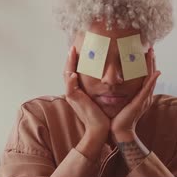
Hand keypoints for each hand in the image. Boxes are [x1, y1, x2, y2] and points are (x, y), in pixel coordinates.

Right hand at [64, 46, 109, 160]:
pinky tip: (74, 73)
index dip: (74, 61)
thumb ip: (101, 88)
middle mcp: (73, 93)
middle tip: (72, 47)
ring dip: (68, 64)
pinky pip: (69, 89)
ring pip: (66, 77)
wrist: (100, 129)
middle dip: (69, 58)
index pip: (73, 72)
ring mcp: (72, 97)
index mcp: (78, 91)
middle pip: (67, 71)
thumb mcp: (100, 98)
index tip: (79, 49)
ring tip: (71, 53)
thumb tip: (111, 77)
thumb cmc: (102, 115)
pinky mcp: (74, 102)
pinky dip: (71, 81)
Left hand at [111, 48, 160, 140]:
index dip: (147, 65)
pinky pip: (148, 89)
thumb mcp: (121, 103)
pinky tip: (156, 72)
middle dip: (151, 61)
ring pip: (150, 79)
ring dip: (152, 66)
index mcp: (141, 95)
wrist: (120, 132)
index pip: (146, 77)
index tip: (146, 53)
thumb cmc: (118, 119)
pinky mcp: (140, 103)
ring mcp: (144, 99)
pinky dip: (152, 80)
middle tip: (151, 48)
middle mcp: (145, 96)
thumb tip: (117, 86)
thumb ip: (123, 94)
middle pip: (150, 75)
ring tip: (153, 54)